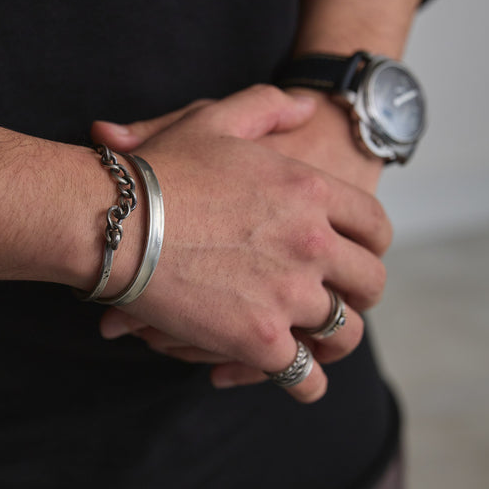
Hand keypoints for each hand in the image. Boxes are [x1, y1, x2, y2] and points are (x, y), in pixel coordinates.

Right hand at [90, 85, 390, 401]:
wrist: (114, 220)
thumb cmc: (161, 170)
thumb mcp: (217, 118)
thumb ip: (270, 106)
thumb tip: (310, 105)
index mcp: (311, 190)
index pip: (375, 227)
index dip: (371, 247)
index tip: (355, 257)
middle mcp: (312, 242)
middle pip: (370, 283)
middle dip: (360, 295)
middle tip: (341, 302)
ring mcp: (289, 294)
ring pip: (344, 333)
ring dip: (335, 341)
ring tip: (320, 345)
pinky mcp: (259, 340)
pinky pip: (304, 376)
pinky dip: (304, 383)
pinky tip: (293, 379)